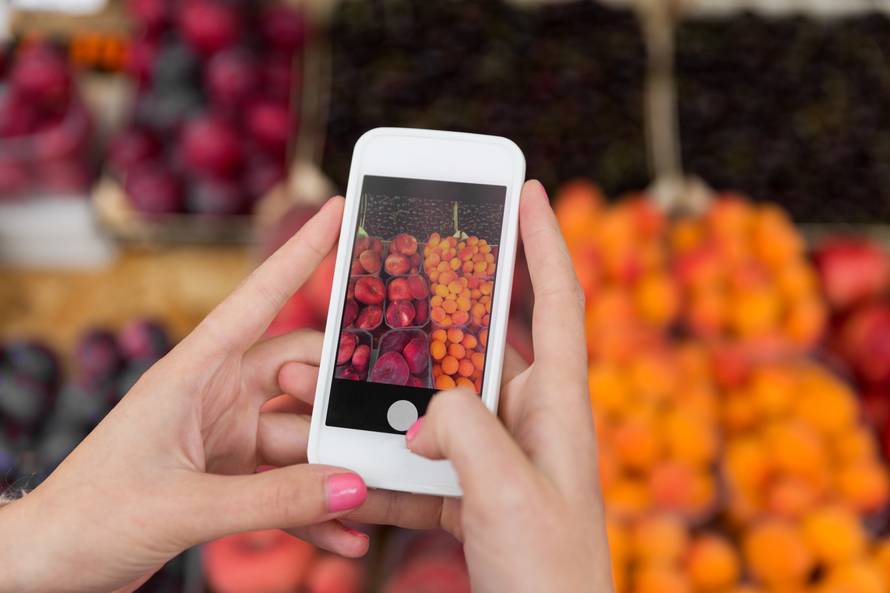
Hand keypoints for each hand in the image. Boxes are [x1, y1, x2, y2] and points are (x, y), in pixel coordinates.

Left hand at [0, 198, 373, 592]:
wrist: (46, 569)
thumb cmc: (88, 519)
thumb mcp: (183, 507)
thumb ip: (274, 501)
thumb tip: (352, 487)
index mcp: (192, 373)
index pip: (257, 299)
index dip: (300, 253)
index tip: (337, 211)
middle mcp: (215, 395)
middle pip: (300, 373)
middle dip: (340, 395)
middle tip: (383, 420)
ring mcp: (226, 436)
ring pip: (303, 433)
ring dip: (333, 467)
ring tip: (372, 498)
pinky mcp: (231, 478)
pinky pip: (288, 486)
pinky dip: (315, 508)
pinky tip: (345, 531)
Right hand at [350, 180, 613, 592]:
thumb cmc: (550, 576)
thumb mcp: (508, 493)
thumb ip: (466, 430)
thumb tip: (427, 409)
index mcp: (557, 406)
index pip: (557, 301)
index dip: (544, 242)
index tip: (526, 190)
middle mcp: (529, 422)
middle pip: (480, 344)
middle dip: (434, 315)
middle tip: (395, 278)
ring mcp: (497, 457)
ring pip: (436, 403)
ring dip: (391, 393)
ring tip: (341, 375)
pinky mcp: (470, 493)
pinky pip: (420, 458)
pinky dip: (383, 455)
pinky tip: (345, 457)